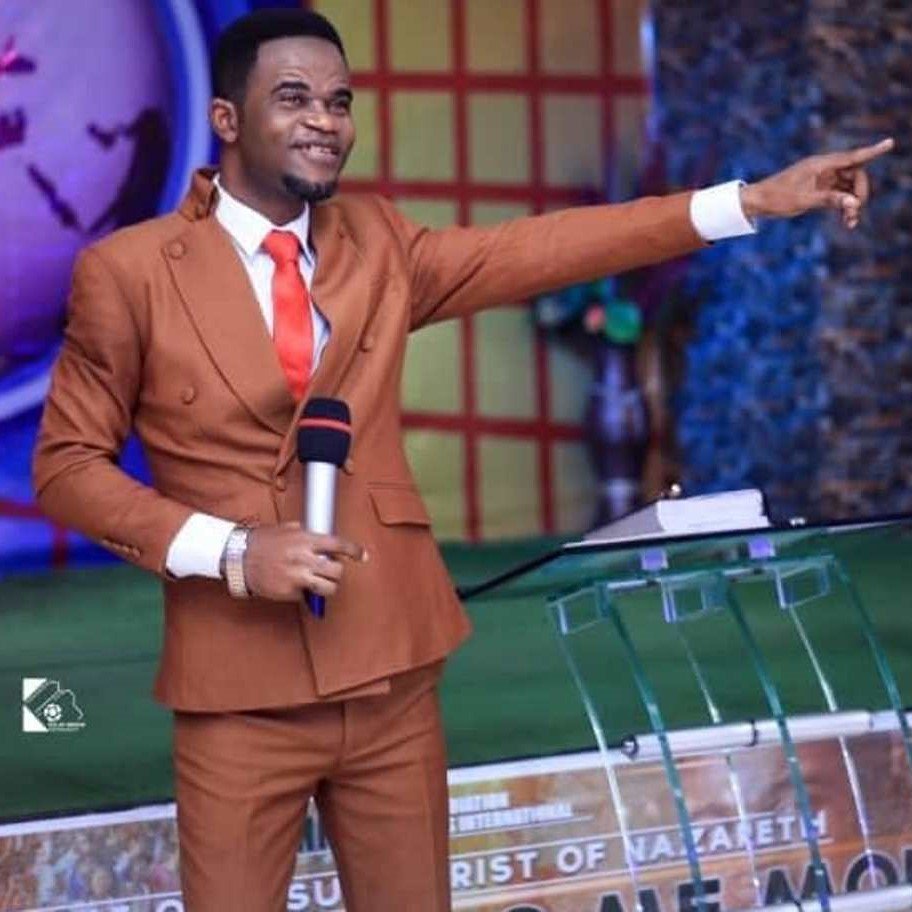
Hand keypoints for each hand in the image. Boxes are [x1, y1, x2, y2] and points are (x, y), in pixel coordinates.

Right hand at [242, 523, 366, 601]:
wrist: (239, 557)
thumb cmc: (262, 541)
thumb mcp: (286, 529)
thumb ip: (306, 534)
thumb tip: (321, 539)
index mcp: (306, 540)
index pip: (338, 545)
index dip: (354, 550)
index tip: (363, 556)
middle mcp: (304, 558)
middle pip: (337, 571)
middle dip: (337, 572)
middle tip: (331, 571)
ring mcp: (297, 577)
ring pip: (328, 588)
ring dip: (327, 587)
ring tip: (319, 583)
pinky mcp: (289, 592)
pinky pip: (306, 596)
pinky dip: (304, 593)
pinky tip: (294, 585)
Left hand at [740, 137, 893, 229]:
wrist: (757, 202)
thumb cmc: (777, 198)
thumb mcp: (805, 200)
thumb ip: (831, 200)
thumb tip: (855, 204)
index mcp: (821, 164)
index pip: (853, 157)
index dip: (873, 151)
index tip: (890, 143)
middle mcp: (824, 168)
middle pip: (855, 175)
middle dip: (860, 194)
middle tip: (855, 213)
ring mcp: (822, 179)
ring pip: (848, 188)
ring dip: (852, 204)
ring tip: (850, 223)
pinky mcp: (819, 190)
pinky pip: (839, 196)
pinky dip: (844, 207)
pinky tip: (847, 222)